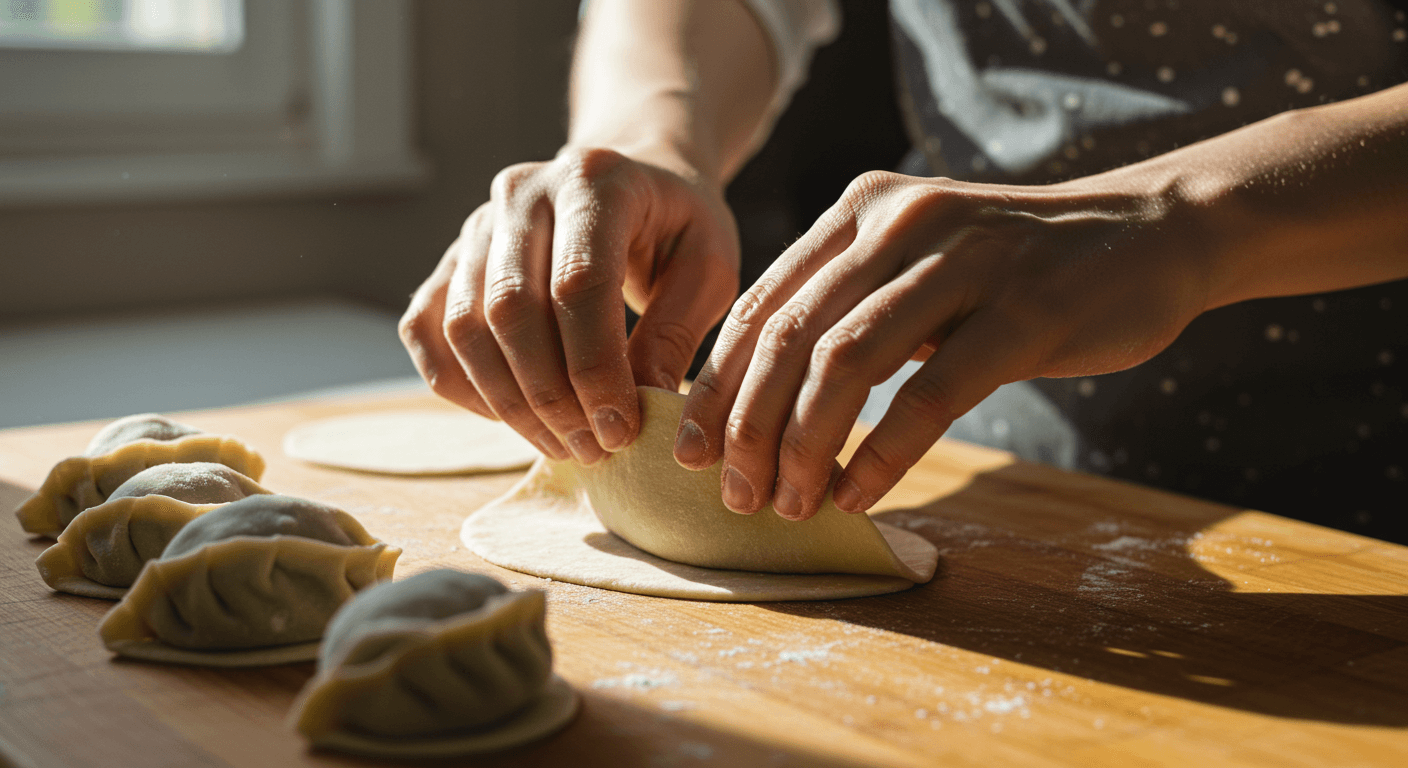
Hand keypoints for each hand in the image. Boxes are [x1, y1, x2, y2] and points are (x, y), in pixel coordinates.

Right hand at [400, 147, 739, 463]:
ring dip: (509, 402)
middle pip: (512, 308)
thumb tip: (641, 403)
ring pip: (465, 326)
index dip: (595, 367)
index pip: (578, 283)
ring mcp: (476, 224)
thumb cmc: (677, 228)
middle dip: (551, 396)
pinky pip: (428, 330)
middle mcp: (522, 192)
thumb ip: (674, 332)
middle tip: (593, 449)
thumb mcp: (707, 269)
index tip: (619, 429)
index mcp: (595, 181)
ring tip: (562, 443)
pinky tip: (513, 417)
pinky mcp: (450, 259)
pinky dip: (463, 385)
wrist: (632, 185)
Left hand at [673, 169, 1212, 519]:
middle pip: (790, 336)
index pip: (763, 304)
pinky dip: (881, 455)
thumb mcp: (920, 259)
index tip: (693, 450)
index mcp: (862, 209)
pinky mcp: (1023, 312)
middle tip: (734, 493)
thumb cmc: (1015, 267)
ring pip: (847, 363)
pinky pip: (929, 396)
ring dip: (805, 445)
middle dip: (748, 425)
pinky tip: (856, 495)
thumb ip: (850, 305)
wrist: (1148, 232)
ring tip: (789, 503)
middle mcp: (902, 222)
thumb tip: (760, 400)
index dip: (718, 385)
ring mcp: (964, 262)